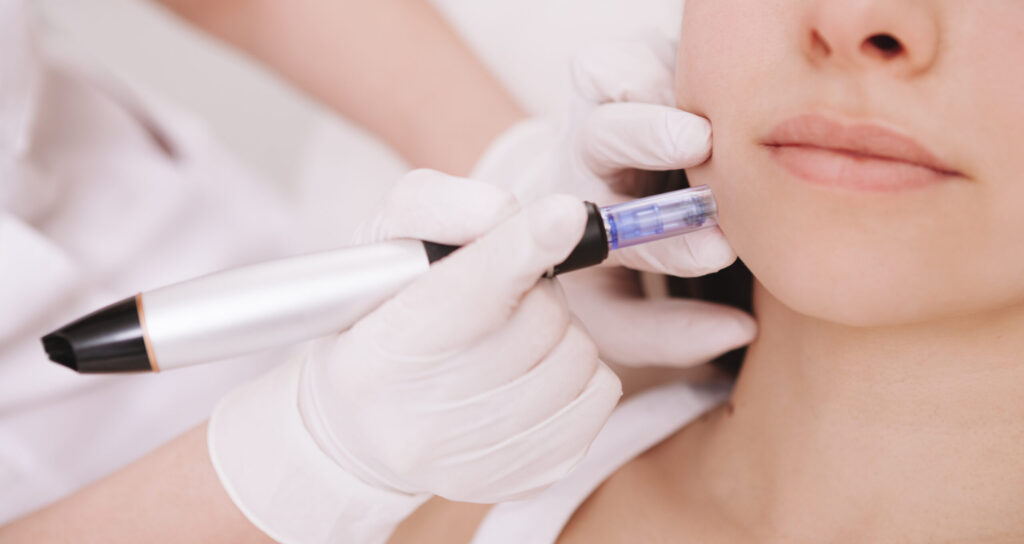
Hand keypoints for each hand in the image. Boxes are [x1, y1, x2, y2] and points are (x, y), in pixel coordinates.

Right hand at [209, 170, 620, 542]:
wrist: (365, 428)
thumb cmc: (380, 317)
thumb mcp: (383, 245)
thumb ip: (438, 209)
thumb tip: (510, 213)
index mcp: (380, 351)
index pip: (466, 293)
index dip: (519, 250)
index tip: (564, 215)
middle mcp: (424, 421)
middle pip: (538, 320)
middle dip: (534, 291)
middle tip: (500, 297)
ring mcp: (481, 460)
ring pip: (578, 356)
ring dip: (558, 332)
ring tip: (511, 338)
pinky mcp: (531, 478)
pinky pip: (601, 395)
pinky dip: (579, 372)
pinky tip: (534, 372)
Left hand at [473, 33, 756, 371]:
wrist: (572, 212)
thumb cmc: (603, 273)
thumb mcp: (621, 319)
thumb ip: (672, 334)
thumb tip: (738, 331)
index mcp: (581, 223)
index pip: (613, 232)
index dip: (667, 243)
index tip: (716, 252)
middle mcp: (587, 161)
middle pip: (603, 134)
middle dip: (648, 136)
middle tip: (699, 144)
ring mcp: (606, 106)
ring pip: (616, 76)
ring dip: (668, 85)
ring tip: (718, 103)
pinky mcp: (633, 66)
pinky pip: (645, 46)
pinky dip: (680, 54)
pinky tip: (723, 78)